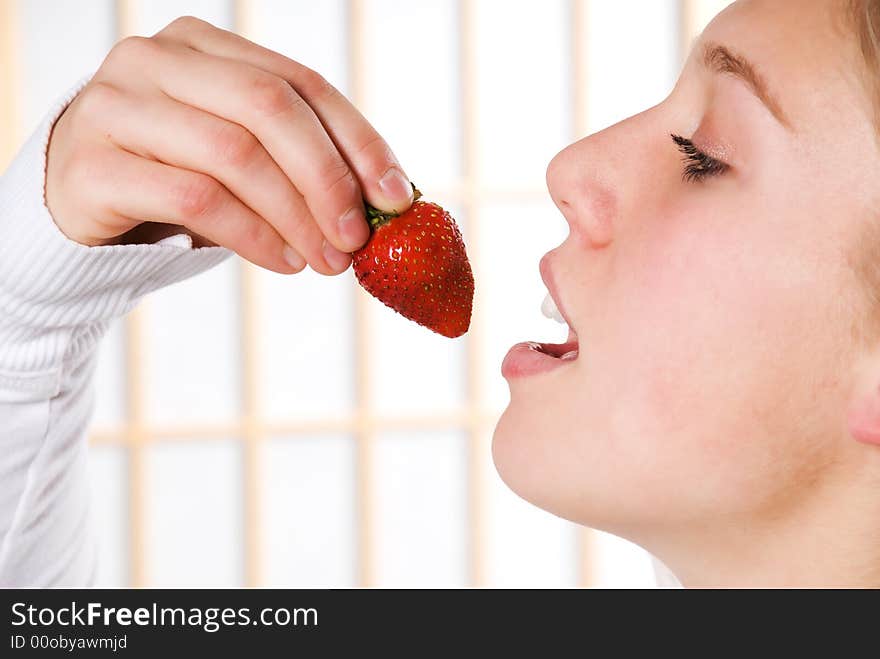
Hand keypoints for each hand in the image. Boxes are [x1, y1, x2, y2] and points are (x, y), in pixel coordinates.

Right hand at [45, 16, 413, 274]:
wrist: (80, 210)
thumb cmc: (177, 180)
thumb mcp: (243, 157)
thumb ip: (300, 160)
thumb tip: (389, 200)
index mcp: (205, 46)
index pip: (300, 83)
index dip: (357, 140)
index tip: (396, 196)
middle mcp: (156, 59)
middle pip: (268, 108)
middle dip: (327, 179)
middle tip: (357, 237)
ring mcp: (117, 105)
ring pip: (234, 154)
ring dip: (295, 216)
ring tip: (326, 259)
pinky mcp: (93, 163)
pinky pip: (194, 198)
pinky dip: (252, 236)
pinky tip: (283, 261)